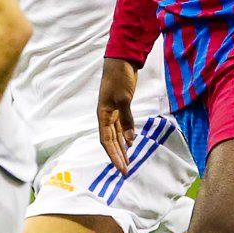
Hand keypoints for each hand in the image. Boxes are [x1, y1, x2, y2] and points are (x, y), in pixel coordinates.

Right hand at [97, 58, 139, 173]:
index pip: (106, 141)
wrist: (121, 61)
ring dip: (122, 149)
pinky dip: (126, 136)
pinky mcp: (120, 108)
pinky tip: (131, 144)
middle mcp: (105, 116)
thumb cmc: (119, 78)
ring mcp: (112, 112)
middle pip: (110, 142)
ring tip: (128, 162)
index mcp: (102, 115)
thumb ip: (127, 120)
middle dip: (117, 157)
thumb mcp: (124, 99)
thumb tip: (131, 140)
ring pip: (116, 136)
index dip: (113, 156)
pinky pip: (122, 127)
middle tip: (125, 171)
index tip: (121, 168)